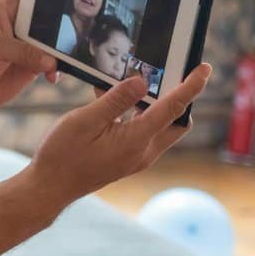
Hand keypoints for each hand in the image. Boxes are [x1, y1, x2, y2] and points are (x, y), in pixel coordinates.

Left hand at [0, 0, 57, 113]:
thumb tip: (50, 60)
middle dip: (63, 17)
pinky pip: (54, 61)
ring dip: (62, 48)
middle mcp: (21, 21)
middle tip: (73, 29)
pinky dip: (57, 68)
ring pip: (55, 38)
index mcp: (7, 5)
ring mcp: (29, 42)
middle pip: (50, 10)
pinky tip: (51, 76)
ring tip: (62, 58)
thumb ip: (21, 50)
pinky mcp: (34, 62)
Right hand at [26, 63, 211, 206]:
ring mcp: (136, 158)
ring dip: (154, 105)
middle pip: (178, 122)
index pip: (173, 109)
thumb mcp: (85, 120)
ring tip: (129, 84)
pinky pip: (144, 133)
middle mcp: (143, 151)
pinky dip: (138, 115)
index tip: (205, 68)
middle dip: (180, 98)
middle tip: (169, 74)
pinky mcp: (127, 160)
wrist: (50, 187)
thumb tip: (142, 82)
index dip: (191, 86)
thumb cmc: (63, 154)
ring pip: (161, 127)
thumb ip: (116, 100)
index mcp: (136, 140)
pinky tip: (111, 102)